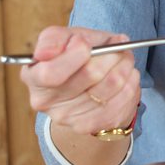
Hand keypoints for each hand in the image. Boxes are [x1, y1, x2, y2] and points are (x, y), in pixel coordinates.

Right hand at [20, 26, 140, 135]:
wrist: (89, 82)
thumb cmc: (74, 55)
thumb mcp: (63, 38)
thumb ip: (55, 39)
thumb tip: (46, 53)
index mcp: (33, 77)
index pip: (51, 73)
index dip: (75, 55)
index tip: (86, 44)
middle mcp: (46, 102)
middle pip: (90, 75)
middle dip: (111, 54)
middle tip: (119, 46)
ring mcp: (68, 118)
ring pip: (111, 86)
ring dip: (125, 66)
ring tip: (124, 58)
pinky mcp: (91, 126)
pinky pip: (122, 100)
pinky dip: (130, 82)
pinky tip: (126, 75)